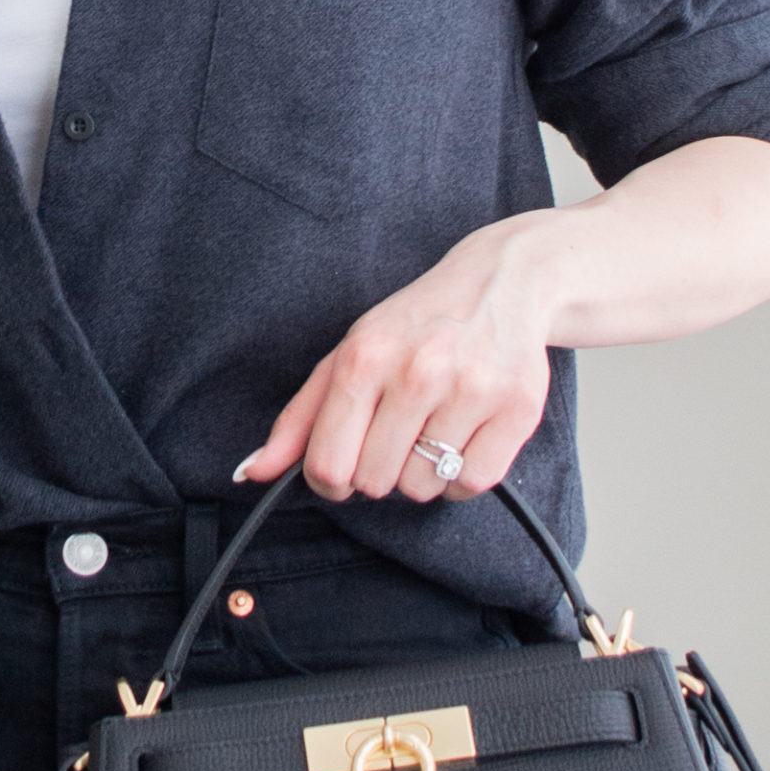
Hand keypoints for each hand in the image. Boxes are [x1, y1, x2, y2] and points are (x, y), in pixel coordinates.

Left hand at [235, 217, 554, 504]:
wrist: (503, 282)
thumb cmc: (416, 326)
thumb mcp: (347, 357)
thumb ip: (297, 420)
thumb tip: (251, 472)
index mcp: (365, 358)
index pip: (327, 465)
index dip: (329, 481)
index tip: (341, 468)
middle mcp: (418, 372)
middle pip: (374, 482)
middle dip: (378, 471)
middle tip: (396, 435)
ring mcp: (472, 390)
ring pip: (423, 488)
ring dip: (422, 473)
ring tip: (432, 430)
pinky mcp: (518, 409)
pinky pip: (472, 484)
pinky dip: (462, 475)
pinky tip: (463, 437)